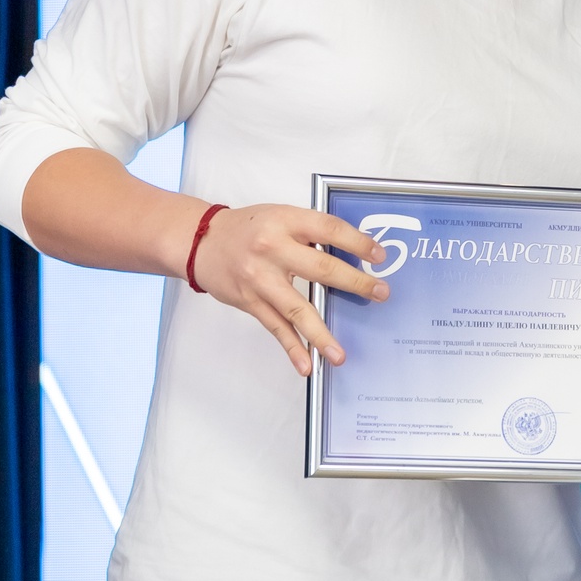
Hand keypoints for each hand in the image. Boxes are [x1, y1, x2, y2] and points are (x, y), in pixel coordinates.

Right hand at [190, 204, 391, 376]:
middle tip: (379, 294)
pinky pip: (275, 328)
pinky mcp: (250, 301)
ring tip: (340, 354)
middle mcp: (272, 248)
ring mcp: (260, 278)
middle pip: (320, 268)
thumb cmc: (248, 228)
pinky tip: (306, 365)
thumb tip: (353, 254)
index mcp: (285, 220)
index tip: (379, 256)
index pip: (328, 229)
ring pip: (297, 309)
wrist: (201, 242)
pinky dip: (292, 348)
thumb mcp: (281, 216)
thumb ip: (311, 232)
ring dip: (320, 334)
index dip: (357, 243)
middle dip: (354, 283)